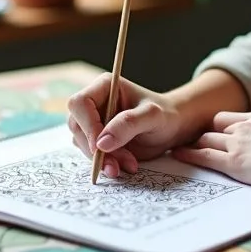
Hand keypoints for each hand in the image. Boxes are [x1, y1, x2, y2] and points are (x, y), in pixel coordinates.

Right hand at [66, 73, 191, 178]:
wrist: (172, 129)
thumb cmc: (165, 116)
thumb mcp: (152, 116)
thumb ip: (128, 124)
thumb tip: (101, 143)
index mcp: (105, 86)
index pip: (80, 104)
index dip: (87, 126)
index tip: (101, 147)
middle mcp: (95, 103)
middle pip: (78, 126)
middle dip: (97, 149)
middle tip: (119, 164)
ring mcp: (94, 122)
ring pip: (82, 143)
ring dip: (103, 159)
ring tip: (129, 165)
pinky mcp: (98, 139)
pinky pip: (91, 154)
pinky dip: (107, 163)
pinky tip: (126, 165)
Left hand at [172, 110, 250, 192]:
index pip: (228, 118)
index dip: (218, 127)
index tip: (212, 133)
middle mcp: (243, 128)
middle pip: (213, 128)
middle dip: (203, 136)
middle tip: (192, 143)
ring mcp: (236, 145)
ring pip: (206, 140)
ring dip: (194, 145)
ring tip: (180, 150)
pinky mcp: (233, 163)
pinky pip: (203, 156)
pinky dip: (188, 155)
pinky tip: (177, 156)